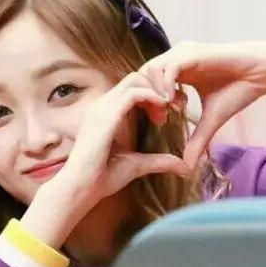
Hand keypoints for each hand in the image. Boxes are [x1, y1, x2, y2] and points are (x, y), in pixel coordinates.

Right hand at [52, 71, 190, 209]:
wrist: (81, 188)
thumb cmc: (102, 178)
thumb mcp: (138, 165)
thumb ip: (159, 161)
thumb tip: (184, 168)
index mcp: (106, 113)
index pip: (132, 88)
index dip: (154, 95)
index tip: (168, 112)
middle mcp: (102, 105)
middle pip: (135, 78)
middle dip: (158, 87)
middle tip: (174, 107)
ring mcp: (102, 107)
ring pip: (135, 80)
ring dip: (157, 90)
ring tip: (168, 109)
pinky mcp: (106, 114)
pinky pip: (133, 93)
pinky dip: (152, 96)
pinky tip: (163, 109)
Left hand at [138, 40, 265, 168]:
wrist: (261, 74)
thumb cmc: (237, 91)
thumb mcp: (210, 121)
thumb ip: (196, 141)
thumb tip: (187, 168)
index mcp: (178, 71)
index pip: (147, 82)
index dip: (148, 102)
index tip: (160, 120)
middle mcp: (177, 59)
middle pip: (143, 75)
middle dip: (147, 98)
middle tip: (160, 117)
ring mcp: (184, 54)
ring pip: (151, 69)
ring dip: (156, 92)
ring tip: (170, 109)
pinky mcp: (194, 52)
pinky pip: (169, 67)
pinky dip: (167, 85)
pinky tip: (176, 101)